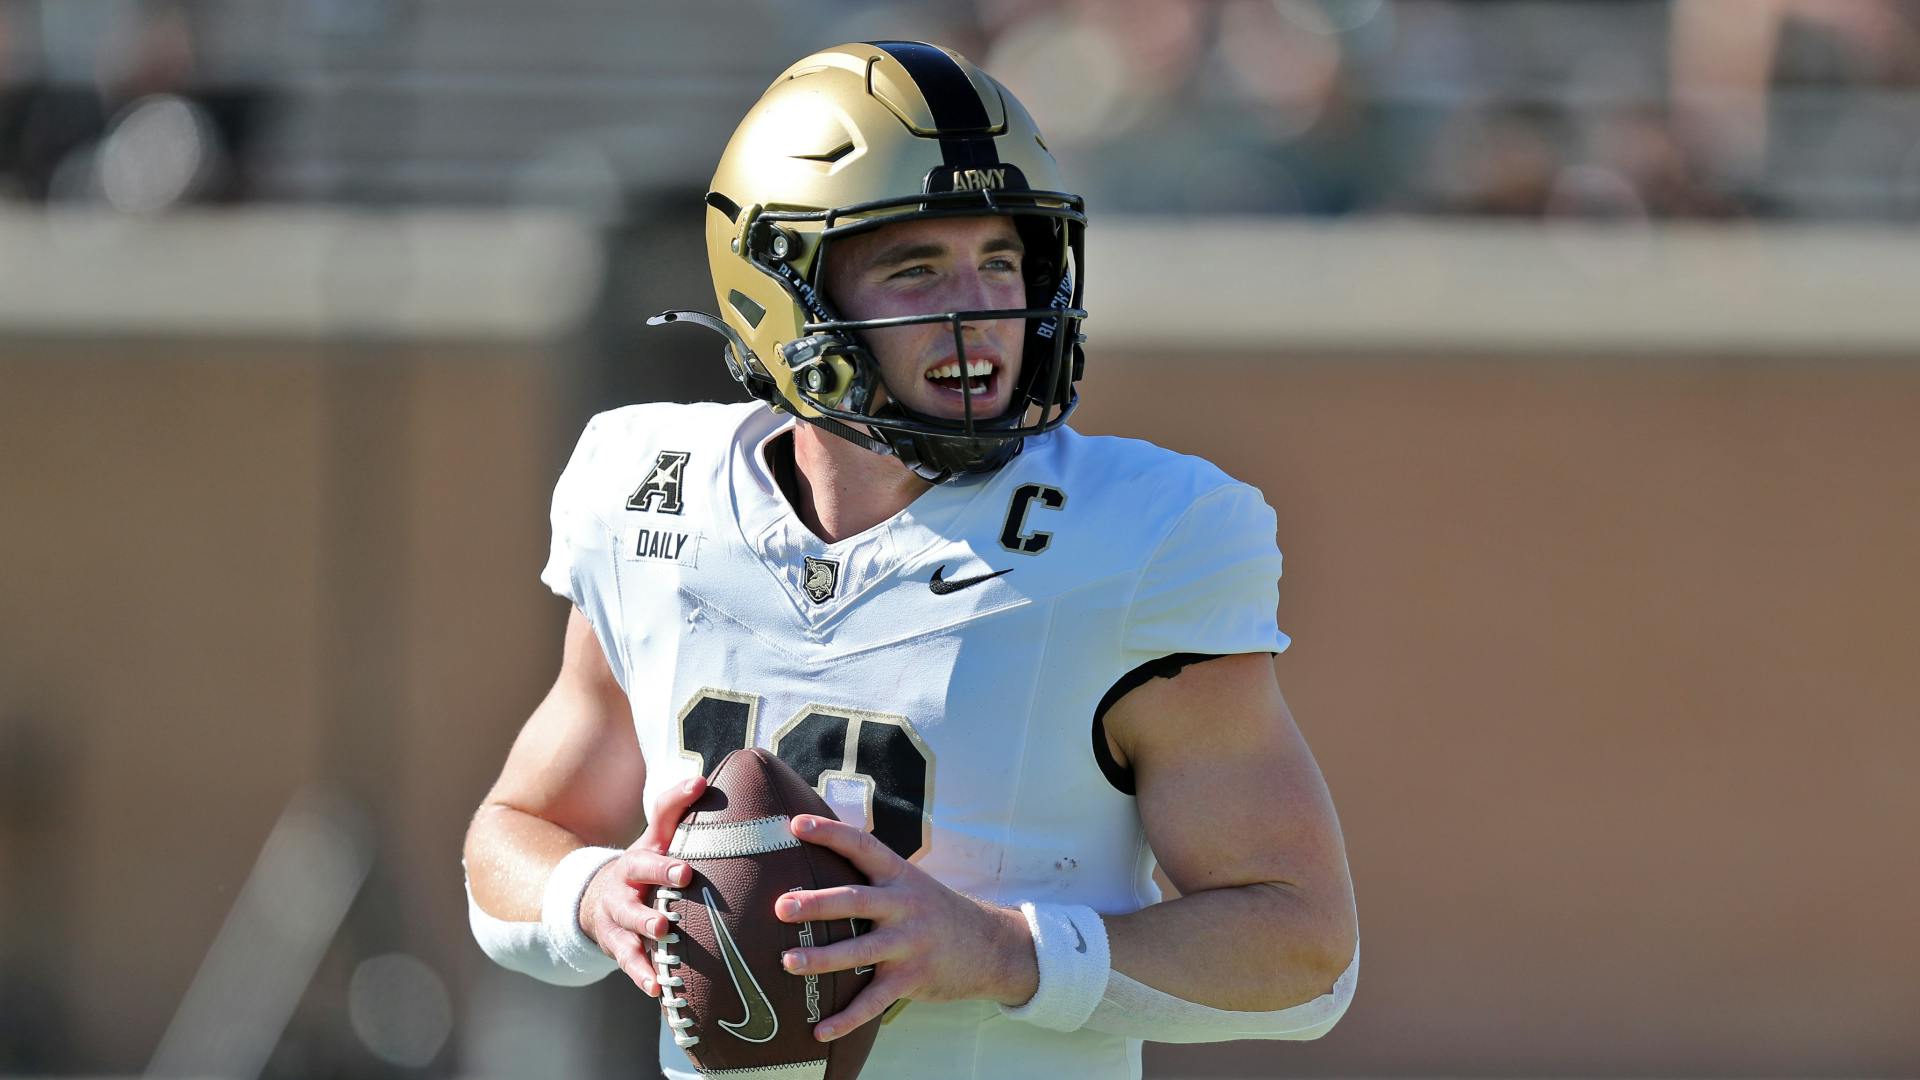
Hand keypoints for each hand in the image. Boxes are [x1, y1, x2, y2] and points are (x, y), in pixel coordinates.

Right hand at [579, 775, 707, 995]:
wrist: (597, 898)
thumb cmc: (644, 864)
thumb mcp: (655, 837)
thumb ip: (674, 808)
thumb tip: (702, 777)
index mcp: (635, 862)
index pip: (647, 859)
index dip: (663, 864)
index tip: (686, 869)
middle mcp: (621, 893)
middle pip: (632, 900)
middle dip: (650, 904)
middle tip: (671, 910)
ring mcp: (616, 922)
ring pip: (626, 935)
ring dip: (643, 943)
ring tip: (661, 950)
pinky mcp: (618, 949)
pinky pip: (629, 964)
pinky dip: (642, 976)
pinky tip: (656, 991)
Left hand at [775, 814, 1039, 1040]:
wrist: (990, 947)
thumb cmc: (934, 913)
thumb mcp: (910, 884)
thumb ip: (872, 878)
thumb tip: (817, 863)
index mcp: (899, 876)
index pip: (863, 846)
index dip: (830, 833)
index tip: (796, 824)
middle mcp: (904, 906)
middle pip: (856, 901)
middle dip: (817, 904)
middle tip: (781, 906)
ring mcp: (909, 943)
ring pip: (860, 951)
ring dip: (821, 958)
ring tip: (787, 961)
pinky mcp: (913, 978)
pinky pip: (874, 1001)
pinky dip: (846, 1018)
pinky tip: (820, 1030)